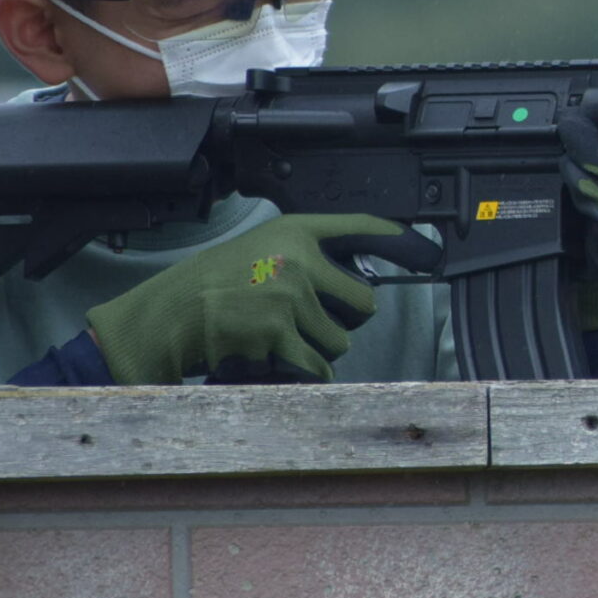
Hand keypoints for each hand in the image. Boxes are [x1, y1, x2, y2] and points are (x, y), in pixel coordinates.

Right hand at [85, 213, 439, 384]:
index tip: (427, 248)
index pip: (361, 227)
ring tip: (279, 337)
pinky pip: (315, 365)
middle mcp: (299, 259)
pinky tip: (271, 356)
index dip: (397, 238)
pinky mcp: (279, 334)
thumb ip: (303, 258)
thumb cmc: (213, 284)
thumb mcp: (260, 249)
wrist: (170, 314)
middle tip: (309, 321)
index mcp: (295, 232)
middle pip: (363, 301)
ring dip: (318, 348)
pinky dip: (301, 370)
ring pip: (339, 341)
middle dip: (343, 319)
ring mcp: (290, 297)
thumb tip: (357, 287)